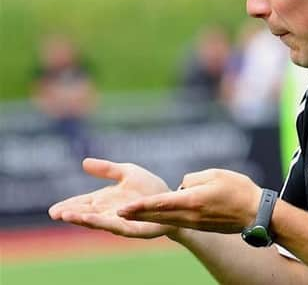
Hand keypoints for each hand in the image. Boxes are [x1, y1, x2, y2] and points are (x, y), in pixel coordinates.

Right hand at [48, 158, 174, 238]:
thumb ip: (107, 169)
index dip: (69, 206)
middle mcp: (109, 212)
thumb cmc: (148, 187)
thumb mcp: (127, 172)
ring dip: (85, 220)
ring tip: (70, 216)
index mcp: (105, 200)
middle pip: (87, 214)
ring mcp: (120, 221)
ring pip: (99, 222)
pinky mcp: (134, 228)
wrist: (170, 199)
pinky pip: (120, 227)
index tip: (53, 210)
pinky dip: (109, 223)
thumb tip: (84, 162)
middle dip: (72, 214)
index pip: (83, 203)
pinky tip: (100, 219)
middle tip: (56, 214)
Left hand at [117, 169, 261, 233]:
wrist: (256, 213)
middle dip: (137, 213)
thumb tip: (182, 185)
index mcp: (193, 200)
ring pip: (166, 219)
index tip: (122, 209)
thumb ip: (193, 178)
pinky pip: (177, 222)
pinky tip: (155, 215)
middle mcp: (190, 215)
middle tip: (116, 213)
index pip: (160, 203)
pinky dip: (163, 218)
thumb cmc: (239, 190)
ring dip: (147, 216)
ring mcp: (195, 223)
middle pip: (158, 214)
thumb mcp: (216, 174)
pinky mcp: (200, 226)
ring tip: (129, 214)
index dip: (140, 206)